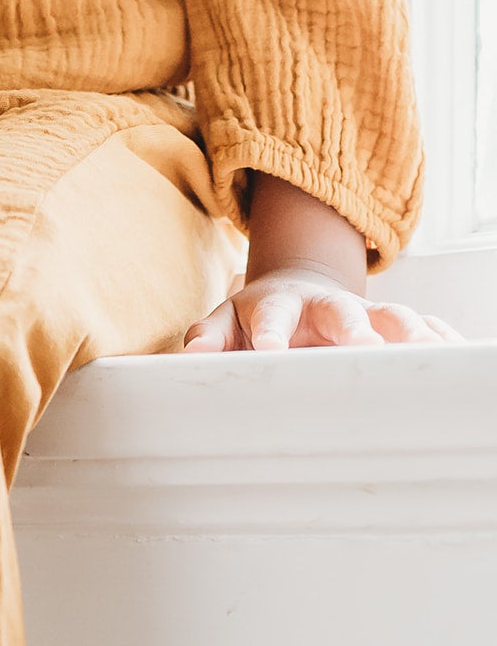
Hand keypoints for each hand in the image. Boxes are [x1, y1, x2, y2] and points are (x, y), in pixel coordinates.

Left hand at [184, 264, 462, 352]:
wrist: (295, 291)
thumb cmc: (252, 318)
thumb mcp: (224, 321)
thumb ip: (207, 336)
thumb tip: (190, 354)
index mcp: (277, 306)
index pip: (271, 317)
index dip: (270, 334)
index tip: (270, 352)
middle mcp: (322, 306)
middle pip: (340, 311)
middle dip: (353, 327)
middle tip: (365, 346)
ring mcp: (360, 313)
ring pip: (389, 317)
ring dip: (408, 332)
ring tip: (426, 350)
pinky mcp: (387, 324)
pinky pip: (420, 328)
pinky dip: (439, 338)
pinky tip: (456, 351)